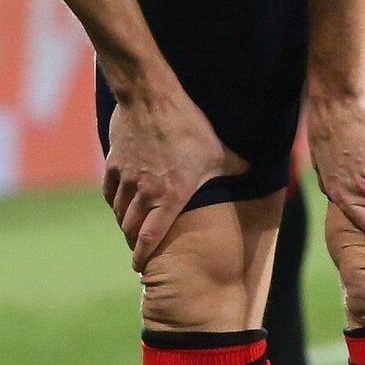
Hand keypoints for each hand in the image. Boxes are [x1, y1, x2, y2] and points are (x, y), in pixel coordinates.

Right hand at [103, 86, 248, 271]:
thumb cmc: (188, 126)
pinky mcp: (113, 164)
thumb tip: (255, 172)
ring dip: (125, 223)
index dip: (144, 255)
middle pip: (131, 229)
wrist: (151, 98)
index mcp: (170, 196)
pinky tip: (120, 202)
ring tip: (131, 228)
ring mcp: (126, 178)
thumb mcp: (218, 151)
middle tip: (138, 249)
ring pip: (119, 212)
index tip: (140, 267)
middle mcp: (144, 193)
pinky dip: (114, 202)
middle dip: (133, 242)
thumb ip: (236, 168)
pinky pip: (110, 192)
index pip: (151, 237)